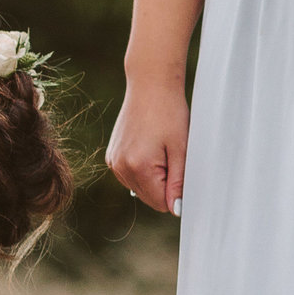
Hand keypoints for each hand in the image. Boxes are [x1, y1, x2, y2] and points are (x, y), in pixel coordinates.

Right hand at [106, 75, 190, 214]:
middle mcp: (121, 168)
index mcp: (138, 167)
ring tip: (159, 148)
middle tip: (171, 155)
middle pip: (149, 198)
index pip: (160, 203)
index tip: (181, 169)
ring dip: (153, 177)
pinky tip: (148, 147)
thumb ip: (178, 182)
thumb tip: (175, 209)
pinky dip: (142, 169)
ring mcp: (113, 162)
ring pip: (139, 189)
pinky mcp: (112, 156)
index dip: (176, 193)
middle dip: (164, 185)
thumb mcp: (181, 149)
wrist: (150, 85)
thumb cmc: (169, 113)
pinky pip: (131, 176)